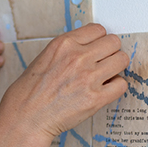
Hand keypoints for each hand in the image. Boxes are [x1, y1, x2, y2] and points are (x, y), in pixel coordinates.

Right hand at [0, 24, 127, 145]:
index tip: (97, 49)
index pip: (99, 29)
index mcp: (64, 44)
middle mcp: (78, 57)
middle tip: (103, 63)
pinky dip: (116, 87)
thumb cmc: (31, 91)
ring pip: (121, 60)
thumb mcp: (46, 57)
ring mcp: (88, 77)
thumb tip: (90, 47)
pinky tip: (104, 91)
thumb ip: (69, 49)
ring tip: (105, 76)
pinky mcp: (95, 98)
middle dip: (110, 52)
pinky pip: (121, 84)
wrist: (25, 117)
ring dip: (116, 68)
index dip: (99, 40)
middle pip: (114, 42)